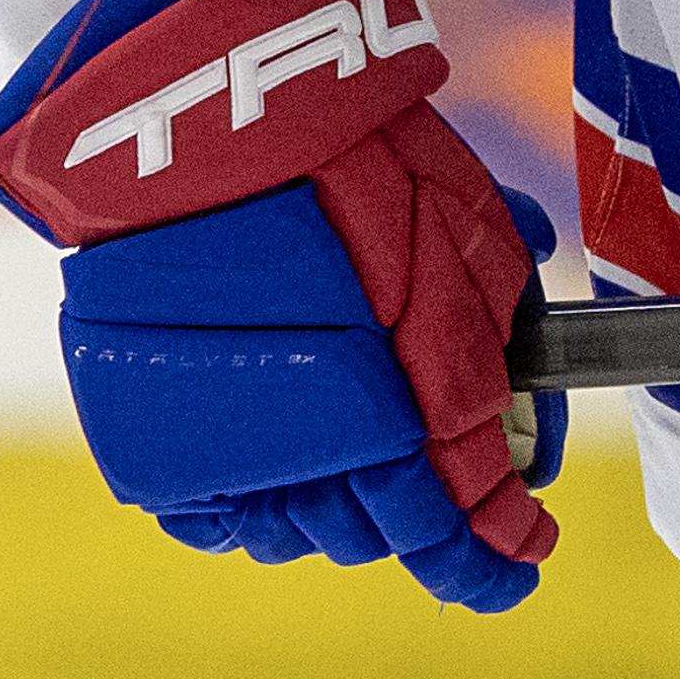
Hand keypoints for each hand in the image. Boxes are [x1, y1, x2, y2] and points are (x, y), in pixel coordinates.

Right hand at [0, 0, 565, 611]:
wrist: (196, 122)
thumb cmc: (346, 158)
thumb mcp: (461, 229)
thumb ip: (493, 320)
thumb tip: (519, 371)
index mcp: (398, 416)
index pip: (454, 529)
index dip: (493, 556)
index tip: (524, 556)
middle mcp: (313, 460)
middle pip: (379, 537)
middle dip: (426, 525)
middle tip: (453, 492)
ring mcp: (225, 460)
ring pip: (297, 534)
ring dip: (341, 511)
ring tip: (362, 461)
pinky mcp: (154, 448)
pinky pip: (221, 515)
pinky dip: (259, 501)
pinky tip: (282, 461)